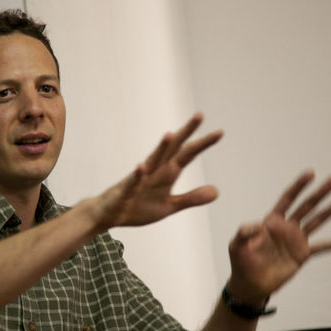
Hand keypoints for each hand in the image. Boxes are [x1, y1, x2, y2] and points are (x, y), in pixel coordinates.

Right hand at [92, 113, 222, 230]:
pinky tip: (142, 167)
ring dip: (161, 148)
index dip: (203, 144)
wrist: (109, 215)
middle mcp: (155, 170)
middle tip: (200, 115)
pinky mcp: (126, 190)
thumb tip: (217, 191)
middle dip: (186, 133)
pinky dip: (138, 175)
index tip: (220, 132)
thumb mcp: (170, 206)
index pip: (188, 154)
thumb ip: (192, 198)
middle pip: (173, 149)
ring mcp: (140, 178)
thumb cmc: (138, 207)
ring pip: (153, 160)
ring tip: (171, 134)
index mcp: (167, 173)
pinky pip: (132, 182)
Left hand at [227, 171, 330, 301]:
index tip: (311, 173)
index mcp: (272, 220)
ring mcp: (296, 240)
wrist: (250, 283)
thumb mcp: (237, 245)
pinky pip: (321, 247)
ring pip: (317, 221)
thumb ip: (244, 232)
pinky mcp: (302, 254)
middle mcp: (287, 226)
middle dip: (320, 192)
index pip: (288, 198)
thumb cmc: (242, 261)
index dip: (298, 186)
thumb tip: (258, 226)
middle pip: (306, 205)